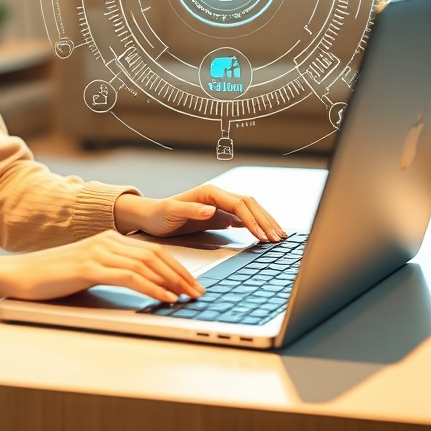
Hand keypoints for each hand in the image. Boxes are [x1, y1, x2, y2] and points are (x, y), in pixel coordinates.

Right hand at [0, 230, 204, 306]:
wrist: (21, 275)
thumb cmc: (53, 278)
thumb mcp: (89, 270)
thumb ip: (114, 271)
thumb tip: (144, 286)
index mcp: (109, 239)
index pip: (154, 251)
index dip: (178, 267)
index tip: (194, 284)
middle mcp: (107, 241)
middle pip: (156, 256)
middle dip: (182, 275)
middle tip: (199, 293)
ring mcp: (98, 252)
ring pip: (146, 265)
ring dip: (172, 282)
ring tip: (188, 297)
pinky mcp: (89, 267)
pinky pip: (129, 277)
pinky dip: (151, 287)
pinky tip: (164, 298)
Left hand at [113, 187, 285, 242]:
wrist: (151, 217)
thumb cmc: (159, 214)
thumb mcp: (171, 212)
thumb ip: (190, 210)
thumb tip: (211, 210)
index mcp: (209, 193)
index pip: (238, 204)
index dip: (252, 219)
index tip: (261, 234)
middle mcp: (217, 196)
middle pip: (250, 205)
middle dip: (265, 220)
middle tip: (277, 238)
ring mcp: (220, 206)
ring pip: (250, 210)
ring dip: (265, 222)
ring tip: (278, 236)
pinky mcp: (220, 216)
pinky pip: (244, 218)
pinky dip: (257, 226)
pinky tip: (265, 235)